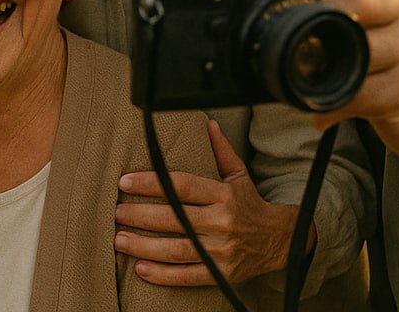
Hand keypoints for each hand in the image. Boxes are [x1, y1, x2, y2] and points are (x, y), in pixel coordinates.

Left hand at [114, 120, 308, 285]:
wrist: (281, 241)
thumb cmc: (250, 203)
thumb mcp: (239, 173)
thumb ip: (220, 149)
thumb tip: (206, 122)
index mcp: (223, 194)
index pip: (181, 185)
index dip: (151, 183)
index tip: (125, 181)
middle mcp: (222, 222)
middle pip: (175, 219)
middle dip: (141, 215)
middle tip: (116, 212)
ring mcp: (221, 251)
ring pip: (177, 249)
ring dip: (144, 246)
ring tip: (119, 239)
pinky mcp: (221, 275)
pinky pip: (188, 276)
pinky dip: (163, 275)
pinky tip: (140, 268)